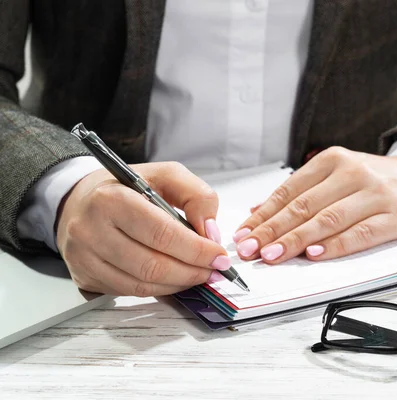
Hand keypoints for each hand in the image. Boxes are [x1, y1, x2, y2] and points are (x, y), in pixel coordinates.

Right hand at [56, 162, 229, 295]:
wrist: (79, 200)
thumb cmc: (126, 188)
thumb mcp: (165, 175)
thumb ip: (196, 196)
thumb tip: (210, 232)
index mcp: (111, 199)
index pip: (162, 234)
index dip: (196, 250)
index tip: (219, 256)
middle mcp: (91, 230)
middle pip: (152, 265)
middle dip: (192, 271)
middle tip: (215, 270)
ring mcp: (84, 258)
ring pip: (142, 285)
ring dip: (179, 284)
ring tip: (200, 274)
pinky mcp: (84, 277)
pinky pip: (130, 292)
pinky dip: (160, 290)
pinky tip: (176, 279)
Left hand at [233, 147, 396, 262]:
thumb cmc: (378, 180)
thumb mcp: (340, 174)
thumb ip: (303, 190)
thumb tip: (261, 209)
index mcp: (334, 160)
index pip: (290, 190)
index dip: (264, 214)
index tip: (244, 233)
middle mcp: (353, 173)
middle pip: (304, 206)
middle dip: (272, 230)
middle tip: (250, 250)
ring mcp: (376, 194)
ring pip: (328, 219)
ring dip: (296, 240)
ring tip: (273, 256)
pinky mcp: (396, 216)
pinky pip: (361, 233)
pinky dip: (336, 245)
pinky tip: (315, 254)